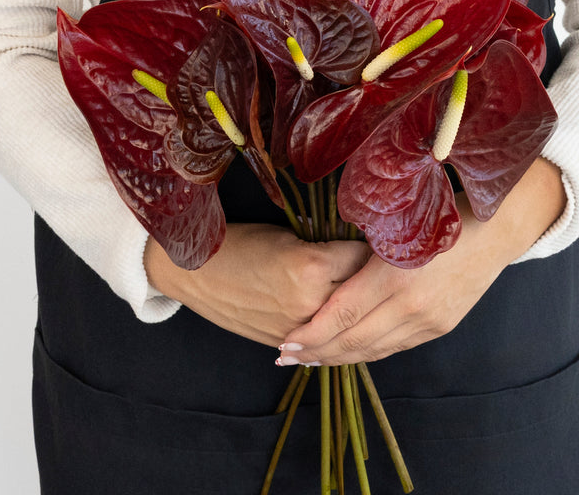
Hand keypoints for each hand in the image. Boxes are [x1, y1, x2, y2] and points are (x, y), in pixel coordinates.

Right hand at [144, 222, 370, 346]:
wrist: (195, 272)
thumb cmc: (239, 242)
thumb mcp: (288, 235)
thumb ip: (325, 247)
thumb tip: (360, 251)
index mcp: (313, 266)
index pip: (365, 257)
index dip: (375, 248)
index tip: (383, 243)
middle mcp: (311, 302)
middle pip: (362, 291)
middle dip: (372, 277)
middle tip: (381, 266)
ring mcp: (300, 328)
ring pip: (346, 320)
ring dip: (358, 306)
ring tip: (366, 291)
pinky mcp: (286, 343)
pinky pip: (325, 337)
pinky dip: (335, 325)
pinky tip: (343, 315)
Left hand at [277, 158, 566, 365]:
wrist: (496, 230)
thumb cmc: (439, 214)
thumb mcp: (395, 225)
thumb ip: (361, 254)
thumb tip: (322, 273)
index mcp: (394, 275)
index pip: (341, 314)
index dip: (311, 333)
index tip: (286, 343)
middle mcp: (411, 306)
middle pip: (354, 340)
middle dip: (317, 352)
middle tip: (287, 358)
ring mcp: (428, 321)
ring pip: (375, 349)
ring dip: (341, 357)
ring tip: (312, 360)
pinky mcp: (441, 327)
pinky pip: (396, 347)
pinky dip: (369, 352)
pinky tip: (352, 351)